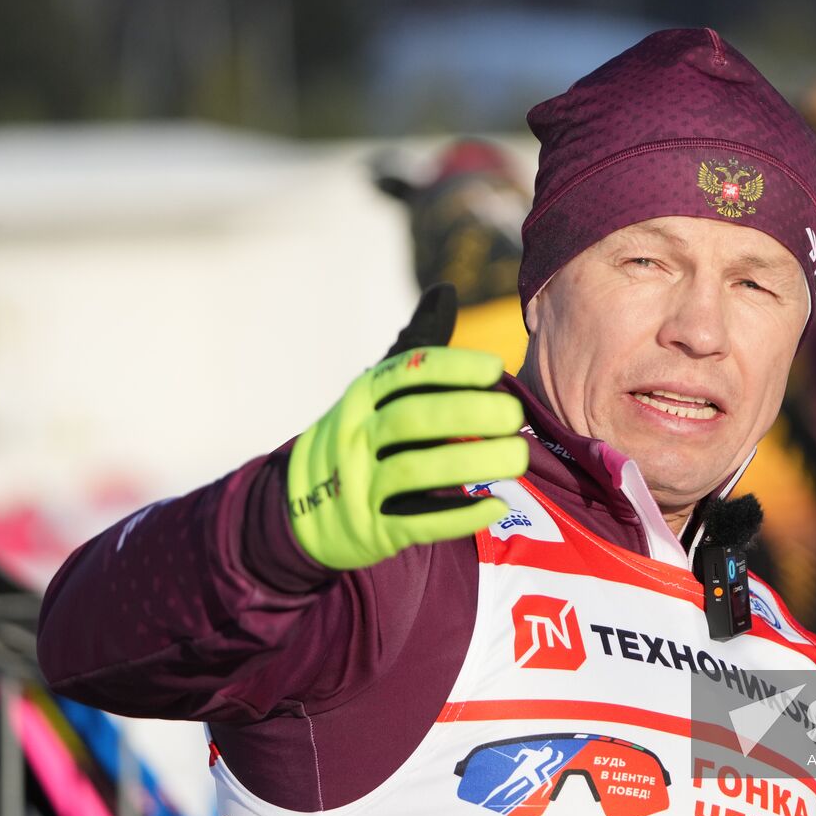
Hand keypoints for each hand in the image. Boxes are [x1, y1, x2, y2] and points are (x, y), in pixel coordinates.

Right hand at [286, 285, 527, 569]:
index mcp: (363, 394)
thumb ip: (417, 343)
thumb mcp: (376, 387)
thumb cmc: (360, 433)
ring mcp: (359, 482)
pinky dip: (459, 515)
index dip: (452, 368)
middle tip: (515, 417)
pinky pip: (417, 521)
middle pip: (414, 418)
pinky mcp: (371, 527)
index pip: (407, 372)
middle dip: (470, 415)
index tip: (496, 368)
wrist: (298, 508)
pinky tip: (498, 505)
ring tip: (517, 459)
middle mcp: (356, 434)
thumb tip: (446, 288)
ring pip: (416, 469)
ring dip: (472, 463)